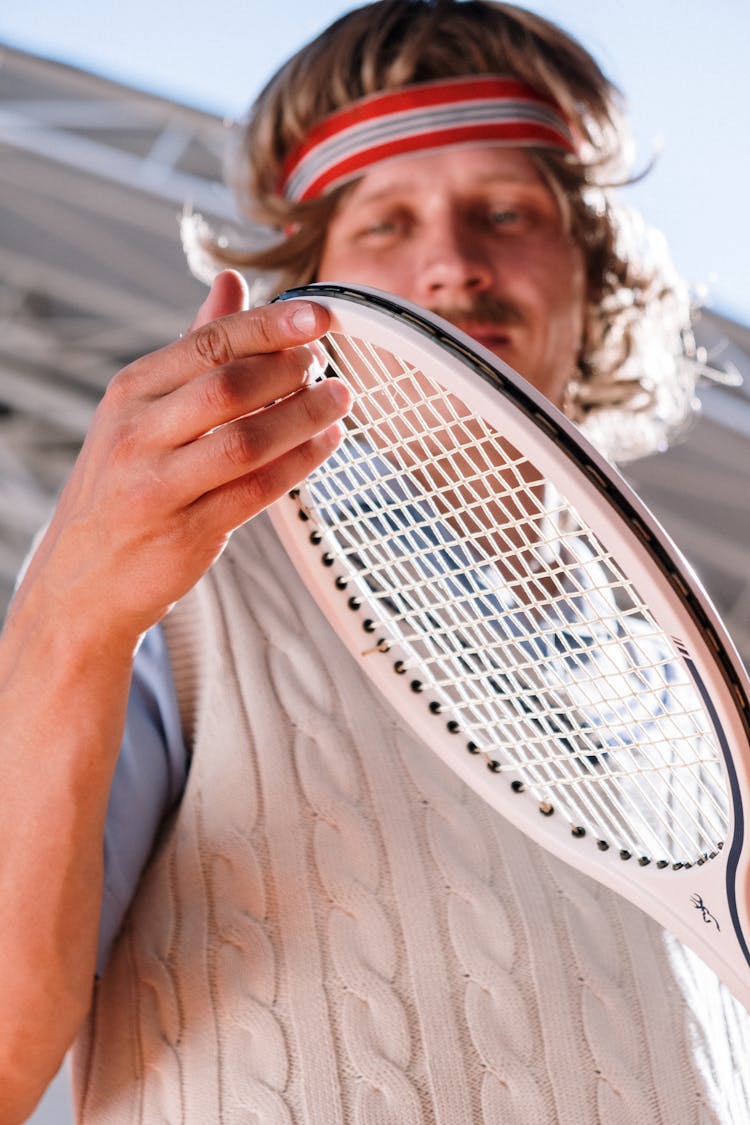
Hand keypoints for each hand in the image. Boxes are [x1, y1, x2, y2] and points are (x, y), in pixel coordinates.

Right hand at [14, 271, 350, 648]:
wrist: (80, 580)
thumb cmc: (123, 485)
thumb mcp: (141, 411)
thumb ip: (191, 350)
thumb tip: (229, 282)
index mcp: (129, 393)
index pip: (207, 344)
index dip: (270, 326)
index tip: (319, 316)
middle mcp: (136, 434)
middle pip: (228, 386)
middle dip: (290, 370)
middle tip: (327, 365)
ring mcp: (158, 487)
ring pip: (247, 440)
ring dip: (304, 416)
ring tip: (338, 399)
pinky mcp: (186, 533)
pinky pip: (257, 491)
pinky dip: (299, 463)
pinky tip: (324, 444)